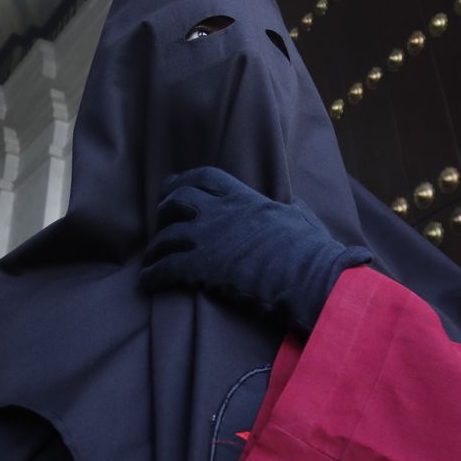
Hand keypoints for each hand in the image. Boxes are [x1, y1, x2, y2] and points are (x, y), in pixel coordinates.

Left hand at [138, 167, 370, 331]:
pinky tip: (147, 282)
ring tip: (150, 260)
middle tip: (159, 223)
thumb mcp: (299, 218)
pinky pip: (166, 268)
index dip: (186, 180)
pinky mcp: (202, 267)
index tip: (174, 185)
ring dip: (155, 249)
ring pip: (167, 236)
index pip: (207, 177)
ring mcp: (210, 238)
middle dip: (164, 210)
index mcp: (246, 199)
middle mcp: (222, 213)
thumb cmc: (313, 251)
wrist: (312, 276)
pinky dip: (152, 275)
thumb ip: (285, 209)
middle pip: (178, 200)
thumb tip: (292, 205)